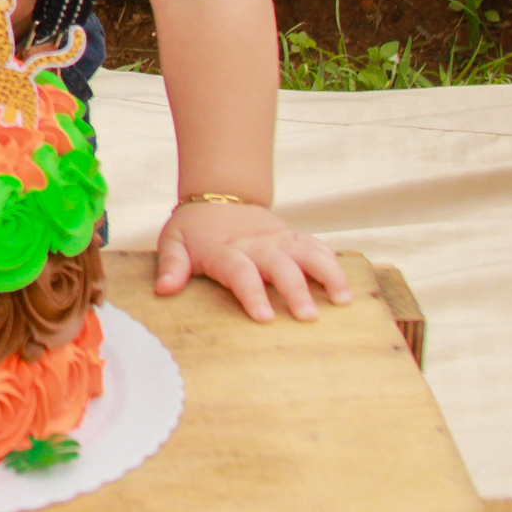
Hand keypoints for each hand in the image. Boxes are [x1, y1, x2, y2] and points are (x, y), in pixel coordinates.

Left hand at [154, 202, 351, 322]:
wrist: (219, 195)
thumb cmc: (195, 229)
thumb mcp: (174, 242)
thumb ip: (171, 266)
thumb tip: (164, 290)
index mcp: (226, 250)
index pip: (240, 272)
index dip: (253, 293)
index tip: (265, 317)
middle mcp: (257, 245)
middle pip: (280, 266)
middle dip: (296, 290)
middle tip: (309, 317)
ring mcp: (279, 240)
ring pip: (308, 253)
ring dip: (327, 274)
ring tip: (343, 300)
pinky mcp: (293, 237)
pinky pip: (318, 247)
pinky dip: (333, 262)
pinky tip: (346, 285)